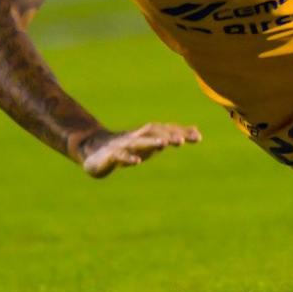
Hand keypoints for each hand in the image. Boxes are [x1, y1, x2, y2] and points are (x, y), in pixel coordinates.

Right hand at [76, 122, 200, 178]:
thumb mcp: (151, 143)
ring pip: (137, 142)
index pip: (166, 130)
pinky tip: (137, 162)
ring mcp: (123, 145)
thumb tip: (197, 133)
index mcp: (147, 134)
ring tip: (163, 144)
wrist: (93, 149)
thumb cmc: (128, 146)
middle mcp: (136, 136)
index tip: (198, 137)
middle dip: (167, 135)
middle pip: (153, 132)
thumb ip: (171, 137)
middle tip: (182, 141)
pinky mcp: (110, 156)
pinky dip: (128, 157)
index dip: (181, 132)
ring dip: (150, 142)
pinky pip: (120, 156)